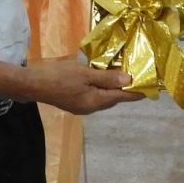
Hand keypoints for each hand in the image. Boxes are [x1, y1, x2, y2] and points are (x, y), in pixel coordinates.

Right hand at [21, 58, 139, 114]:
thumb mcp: (84, 73)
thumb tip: (128, 79)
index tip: (150, 86)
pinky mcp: (74, 103)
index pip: (122, 97)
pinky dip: (101, 88)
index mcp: (96, 102)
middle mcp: (91, 108)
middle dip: (125, 89)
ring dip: (112, 88)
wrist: (33, 85)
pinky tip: (101, 78)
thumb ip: (106, 77)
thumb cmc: (59, 77)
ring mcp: (82, 107)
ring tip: (121, 74)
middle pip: (113, 99)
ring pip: (103, 98)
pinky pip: (94, 96)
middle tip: (136, 75)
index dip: (136, 91)